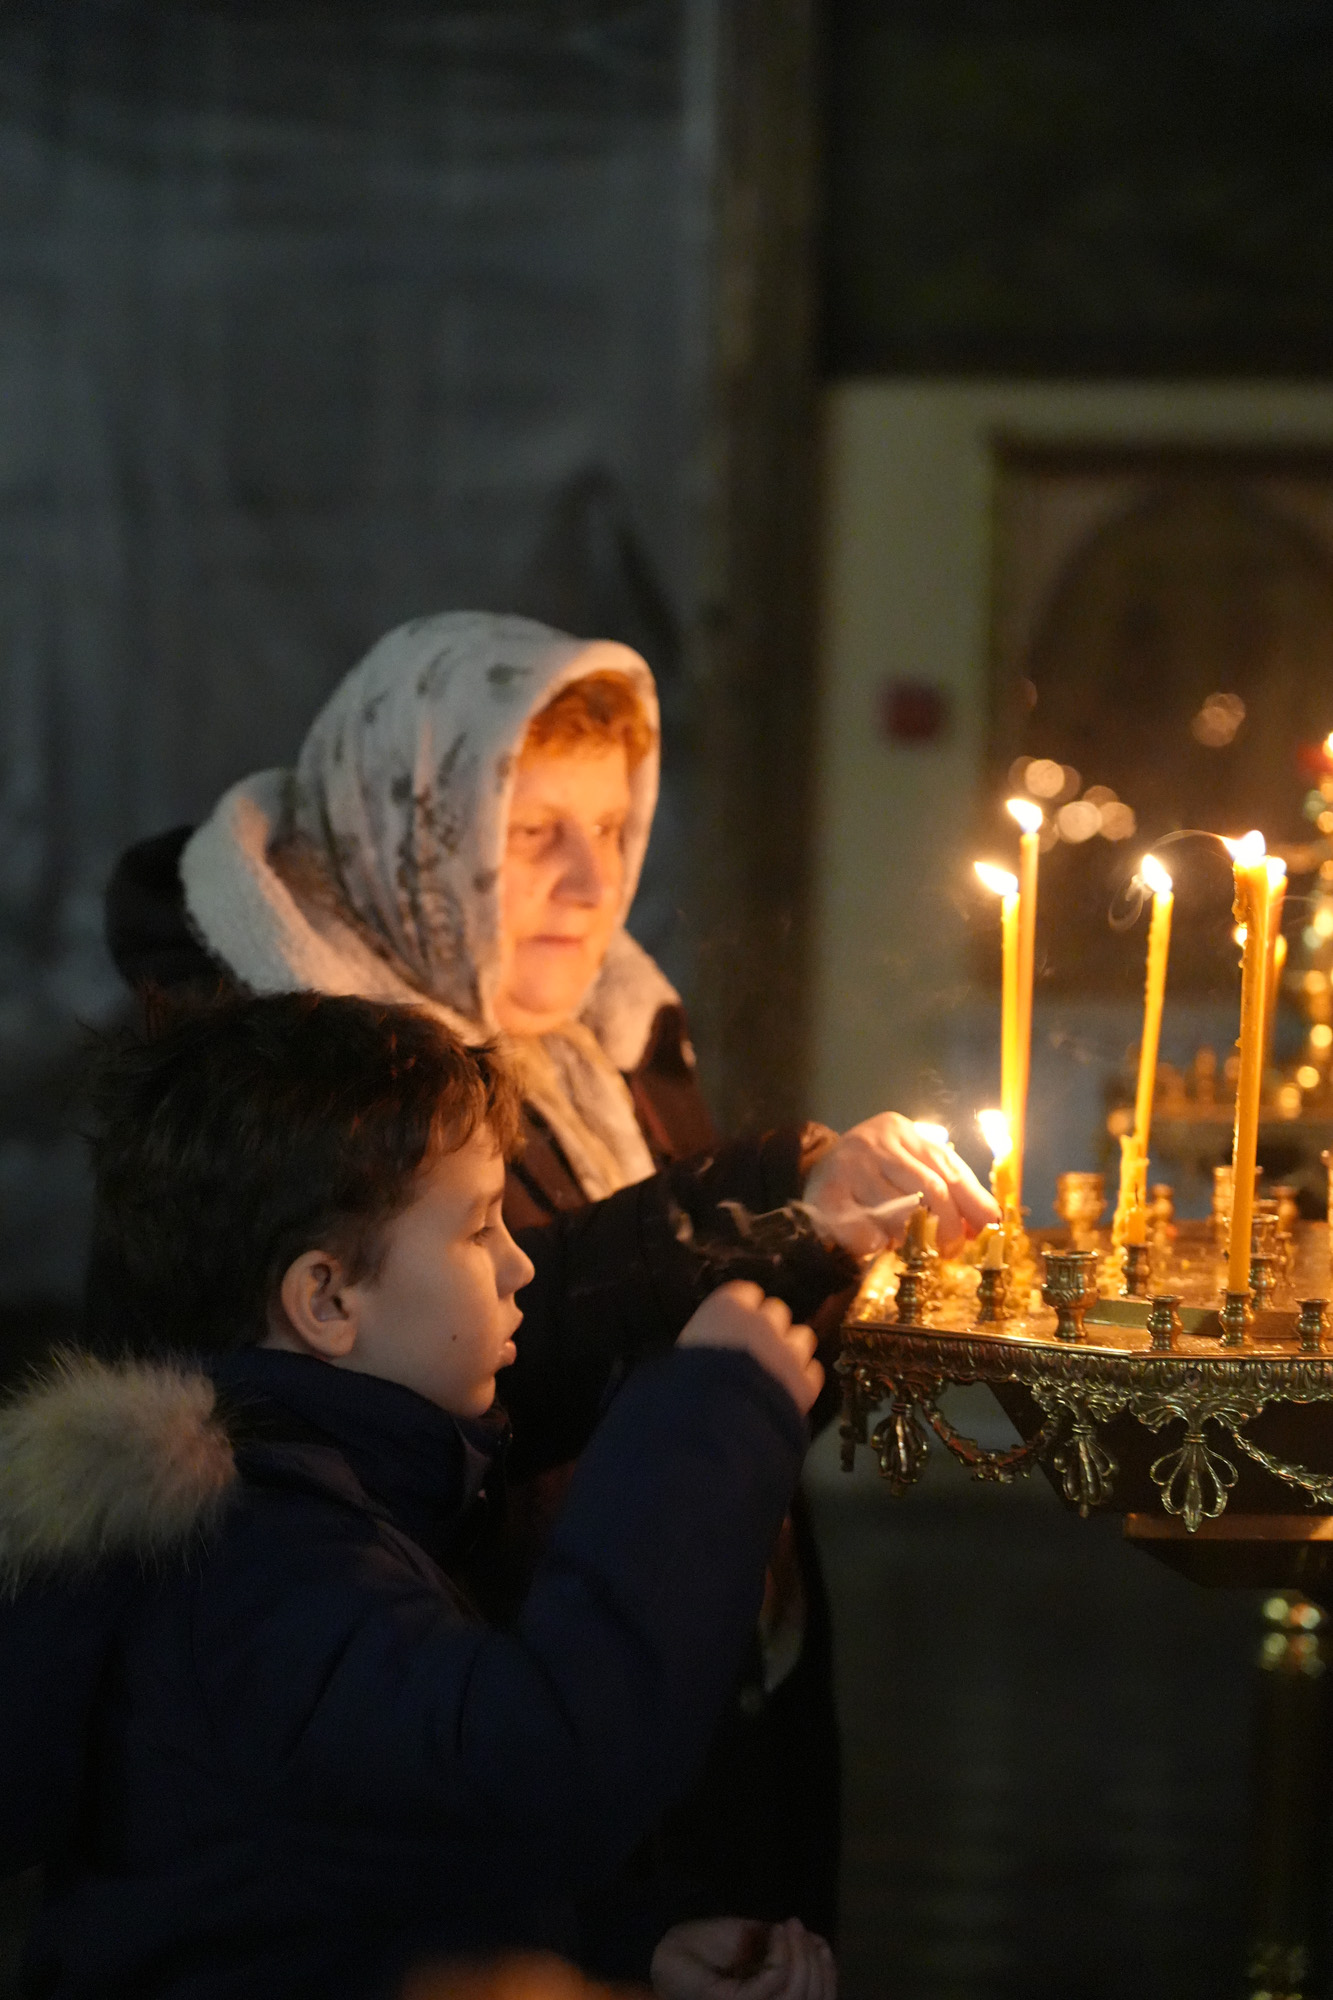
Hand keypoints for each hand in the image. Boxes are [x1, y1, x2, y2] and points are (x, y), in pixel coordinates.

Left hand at [651, 1918, 835, 1999]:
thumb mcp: (755, 1948)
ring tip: (790, 1926)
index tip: (824, 1944)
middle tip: (803, 1930)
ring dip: (800, 1955)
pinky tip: (776, 1930)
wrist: (665, 1945)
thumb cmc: (708, 1949)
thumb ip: (784, 1953)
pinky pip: (772, 1981)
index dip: (828, 1980)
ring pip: (795, 1995)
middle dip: (816, 1964)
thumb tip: (821, 1945)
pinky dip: (781, 1952)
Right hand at [677, 1282, 822, 1416]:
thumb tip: (702, 1351)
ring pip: (802, 1337)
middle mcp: (762, 1321)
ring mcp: (789, 1350)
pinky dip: (802, 1379)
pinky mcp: (806, 1381)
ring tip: (775, 1371)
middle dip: (768, 1327)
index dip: (741, 1309)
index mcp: (727, 1308)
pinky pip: (812, 1372)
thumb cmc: (684, 1383)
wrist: (718, 1418)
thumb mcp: (681, 1355)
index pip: (744, 1293)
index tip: (733, 1324)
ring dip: (790, 1350)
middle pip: (776, 1312)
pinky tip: (789, 1393)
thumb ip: (701, 1344)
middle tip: (753, 1350)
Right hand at [803, 1112, 998, 1256]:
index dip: (972, 1205)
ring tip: (905, 1241)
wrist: (817, 1169)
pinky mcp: (826, 1196)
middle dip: (947, 1226)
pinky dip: (877, 1245)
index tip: (985, 1232)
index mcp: (903, 1132)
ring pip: (899, 1213)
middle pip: (929, 1189)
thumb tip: (990, 1222)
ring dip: (908, 1236)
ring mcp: (848, 1167)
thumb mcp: (914, 1165)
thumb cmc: (877, 1170)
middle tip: (948, 1250)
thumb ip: (951, 1186)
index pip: (949, 1170)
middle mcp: (875, 1143)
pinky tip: (876, 1242)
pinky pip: (864, 1233)